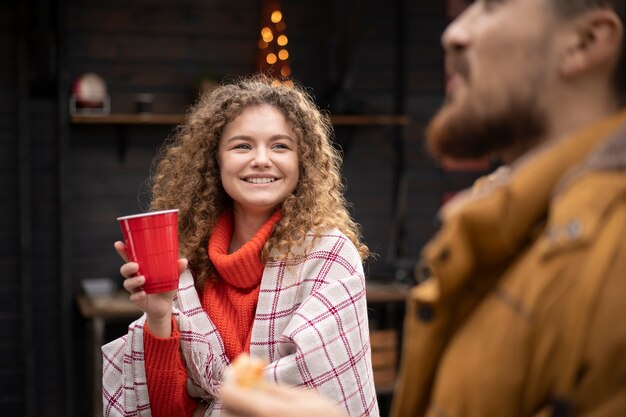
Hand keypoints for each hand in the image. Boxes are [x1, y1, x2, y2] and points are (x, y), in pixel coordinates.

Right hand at [114, 240, 187, 336]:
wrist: (165, 305)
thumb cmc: (165, 286)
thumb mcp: (172, 276)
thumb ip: (177, 268)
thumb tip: (184, 260)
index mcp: (141, 268)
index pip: (129, 258)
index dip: (123, 251)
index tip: (118, 244)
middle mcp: (135, 277)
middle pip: (124, 270)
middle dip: (127, 267)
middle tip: (136, 265)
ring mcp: (135, 289)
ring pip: (127, 284)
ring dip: (134, 281)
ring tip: (143, 279)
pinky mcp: (138, 300)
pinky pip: (134, 298)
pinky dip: (137, 295)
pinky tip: (143, 293)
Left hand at [219, 383, 346, 416]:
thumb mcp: (306, 397)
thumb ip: (274, 388)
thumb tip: (249, 374)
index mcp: (269, 412)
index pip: (228, 394)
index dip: (231, 378)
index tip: (241, 368)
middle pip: (226, 410)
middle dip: (233, 392)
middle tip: (248, 378)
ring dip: (238, 407)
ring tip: (257, 395)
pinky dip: (245, 416)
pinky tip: (260, 410)